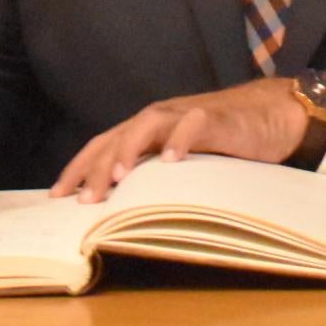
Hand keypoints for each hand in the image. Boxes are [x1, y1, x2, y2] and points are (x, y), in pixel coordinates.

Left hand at [51, 79, 309, 203]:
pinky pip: (194, 125)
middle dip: (96, 168)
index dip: (78, 168)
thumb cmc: (222, 143)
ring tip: (116, 178)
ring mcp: (186, 115)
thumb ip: (153, 176)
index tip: (56, 196)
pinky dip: (180, 139)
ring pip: (147, 124)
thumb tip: (118, 211)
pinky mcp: (216, 118)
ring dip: (129, 150)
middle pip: (117, 137)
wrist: (270, 114)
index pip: (102, 145)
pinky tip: (171, 160)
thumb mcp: (181, 163)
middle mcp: (159, 118)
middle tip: (81, 201)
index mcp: (146, 130)